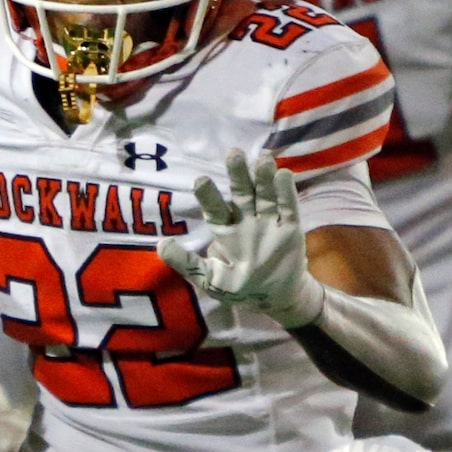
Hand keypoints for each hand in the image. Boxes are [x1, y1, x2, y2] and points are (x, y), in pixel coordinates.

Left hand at [159, 149, 324, 327]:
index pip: (215, 209)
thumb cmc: (240, 288)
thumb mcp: (210, 281)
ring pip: (265, 195)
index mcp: (225, 230)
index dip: (209, 195)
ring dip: (264, 177)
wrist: (278, 298)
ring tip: (264, 159)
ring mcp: (269, 221)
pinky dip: (286, 193)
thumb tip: (161, 244)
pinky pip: (288, 208)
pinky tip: (283, 175)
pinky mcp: (290, 227)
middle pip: (241, 193)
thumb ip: (187, 264)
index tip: (201, 180)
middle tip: (234, 154)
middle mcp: (246, 220)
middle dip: (238, 175)